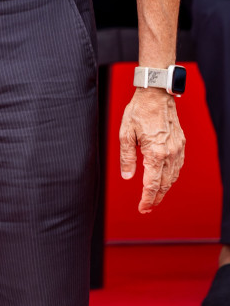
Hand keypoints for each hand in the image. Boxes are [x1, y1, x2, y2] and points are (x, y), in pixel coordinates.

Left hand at [120, 86, 184, 212]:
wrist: (156, 96)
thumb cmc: (138, 112)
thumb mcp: (125, 134)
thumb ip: (127, 157)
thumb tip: (127, 176)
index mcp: (155, 153)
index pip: (151, 184)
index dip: (147, 199)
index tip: (142, 209)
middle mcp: (169, 154)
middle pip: (164, 185)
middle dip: (155, 199)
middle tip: (147, 208)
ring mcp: (177, 150)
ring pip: (172, 177)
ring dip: (164, 190)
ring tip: (154, 198)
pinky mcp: (181, 145)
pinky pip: (177, 167)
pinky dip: (171, 177)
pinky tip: (165, 180)